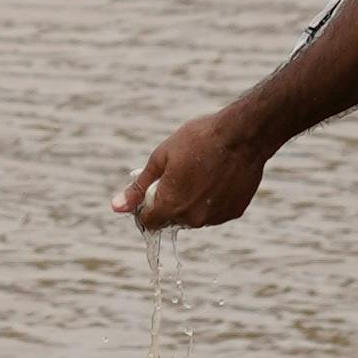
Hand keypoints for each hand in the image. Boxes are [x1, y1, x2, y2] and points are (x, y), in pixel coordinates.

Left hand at [116, 105, 267, 229]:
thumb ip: (139, 187)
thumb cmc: (198, 140)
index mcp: (171, 205)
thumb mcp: (161, 158)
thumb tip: (116, 207)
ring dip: (193, 201)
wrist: (241, 135)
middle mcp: (193, 218)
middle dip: (170, 202)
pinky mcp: (233, 212)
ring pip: (195, 216)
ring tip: (201, 171)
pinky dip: (213, 200)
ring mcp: (215, 217)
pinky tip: (218, 177)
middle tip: (179, 174)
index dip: (146, 207)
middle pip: (173, 219)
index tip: (152, 190)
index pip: (150, 222)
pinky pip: (215, 211)